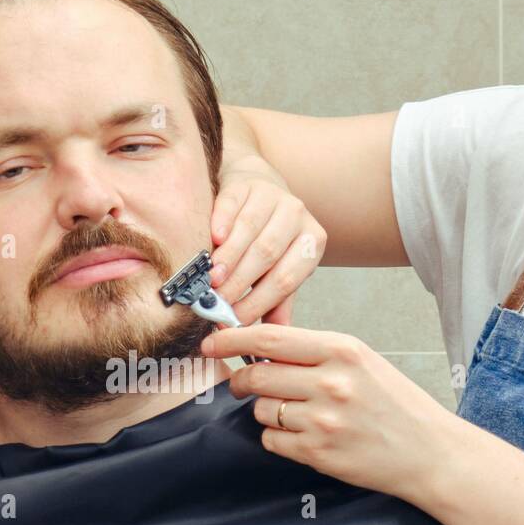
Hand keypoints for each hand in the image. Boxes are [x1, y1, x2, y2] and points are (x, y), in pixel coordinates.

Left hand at [201, 321, 460, 501]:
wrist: (430, 453)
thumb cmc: (396, 405)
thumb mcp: (362, 362)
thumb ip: (314, 352)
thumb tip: (259, 346)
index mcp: (342, 350)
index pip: (269, 339)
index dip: (232, 338)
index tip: (212, 341)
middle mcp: (331, 382)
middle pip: (257, 375)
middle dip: (241, 380)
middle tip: (243, 383)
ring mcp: (323, 420)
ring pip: (261, 410)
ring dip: (267, 411)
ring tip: (296, 413)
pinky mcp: (318, 452)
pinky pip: (272, 440)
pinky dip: (278, 437)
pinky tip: (304, 435)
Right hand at [209, 156, 325, 326]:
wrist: (256, 191)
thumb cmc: (267, 241)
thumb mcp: (278, 271)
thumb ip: (276, 302)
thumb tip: (273, 341)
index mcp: (312, 243)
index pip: (286, 278)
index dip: (259, 302)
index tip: (234, 320)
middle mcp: (298, 216)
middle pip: (268, 254)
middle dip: (240, 282)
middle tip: (218, 302)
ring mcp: (273, 196)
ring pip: (250, 230)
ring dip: (229, 258)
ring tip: (211, 280)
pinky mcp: (247, 184)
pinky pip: (233, 204)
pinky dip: (221, 223)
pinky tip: (212, 240)